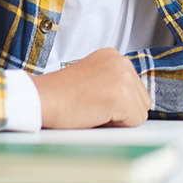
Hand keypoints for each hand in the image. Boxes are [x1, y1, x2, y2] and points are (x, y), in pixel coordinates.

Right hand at [30, 48, 151, 128]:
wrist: (39, 99)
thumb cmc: (59, 96)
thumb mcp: (92, 79)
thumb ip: (113, 83)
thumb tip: (132, 105)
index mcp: (113, 56)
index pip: (135, 89)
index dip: (116, 104)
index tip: (94, 101)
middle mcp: (122, 61)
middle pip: (142, 100)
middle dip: (122, 111)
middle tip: (92, 107)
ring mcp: (123, 77)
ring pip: (140, 112)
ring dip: (120, 119)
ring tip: (93, 111)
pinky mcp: (122, 96)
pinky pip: (135, 122)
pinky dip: (117, 127)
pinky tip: (95, 115)